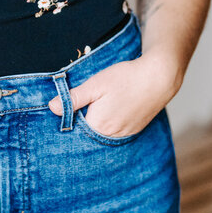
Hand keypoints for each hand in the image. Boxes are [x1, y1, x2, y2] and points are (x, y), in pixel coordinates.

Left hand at [47, 50, 181, 138]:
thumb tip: (52, 107)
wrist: (159, 77)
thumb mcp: (95, 84)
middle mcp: (110, 135)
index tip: (66, 108)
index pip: (74, 129)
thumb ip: (73, 98)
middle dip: (81, 121)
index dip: (68, 118)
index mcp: (98, 125)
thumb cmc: (126, 78)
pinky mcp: (134, 130)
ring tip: (99, 105)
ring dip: (96, 122)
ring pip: (102, 132)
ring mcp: (124, 134)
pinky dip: (109, 123)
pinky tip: (112, 108)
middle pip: (88, 133)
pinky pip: (115, 131)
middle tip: (82, 104)